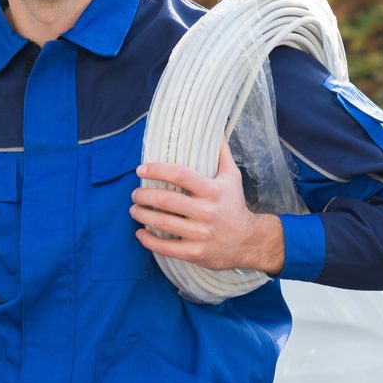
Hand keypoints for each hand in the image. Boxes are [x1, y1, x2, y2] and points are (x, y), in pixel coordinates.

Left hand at [132, 148, 284, 273]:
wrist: (248, 241)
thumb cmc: (234, 205)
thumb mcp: (232, 177)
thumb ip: (221, 154)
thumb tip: (214, 130)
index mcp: (212, 191)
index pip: (179, 174)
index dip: (156, 170)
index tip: (141, 169)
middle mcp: (206, 212)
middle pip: (166, 200)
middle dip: (143, 195)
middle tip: (135, 194)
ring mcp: (200, 234)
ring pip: (162, 223)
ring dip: (142, 215)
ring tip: (134, 210)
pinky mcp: (196, 253)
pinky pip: (165, 247)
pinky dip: (148, 240)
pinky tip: (140, 233)